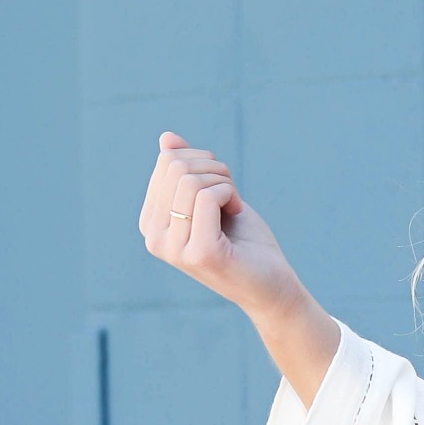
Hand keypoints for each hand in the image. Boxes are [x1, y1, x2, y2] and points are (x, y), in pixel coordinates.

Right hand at [139, 134, 294, 310]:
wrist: (272, 285)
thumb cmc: (244, 242)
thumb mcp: (212, 198)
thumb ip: (185, 171)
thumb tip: (166, 138)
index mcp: (151, 222)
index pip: (166, 163)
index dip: (202, 162)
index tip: (219, 188)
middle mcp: (154, 237)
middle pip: (176, 167)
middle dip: (213, 168)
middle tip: (230, 194)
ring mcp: (173, 248)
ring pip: (189, 180)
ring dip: (224, 182)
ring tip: (233, 206)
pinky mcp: (200, 253)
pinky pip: (206, 196)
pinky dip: (229, 194)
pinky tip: (236, 213)